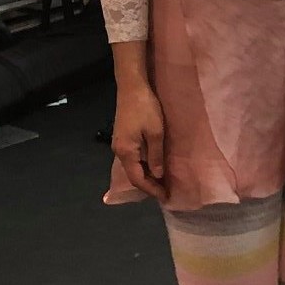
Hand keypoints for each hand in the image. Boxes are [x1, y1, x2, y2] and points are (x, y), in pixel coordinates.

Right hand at [111, 82, 168, 202]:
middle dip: (148, 185)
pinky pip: (132, 159)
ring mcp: (119, 144)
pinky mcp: (122, 138)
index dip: (151, 189)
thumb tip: (158, 175)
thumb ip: (156, 155)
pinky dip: (142, 166)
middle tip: (165, 192)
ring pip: (132, 167)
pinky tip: (153, 167)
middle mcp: (118, 151)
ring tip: (161, 182)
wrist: (131, 87)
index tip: (165, 197)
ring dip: (146, 176)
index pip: (138, 179)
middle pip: (133, 175)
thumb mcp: (156, 132)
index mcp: (126, 152)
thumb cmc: (145, 108)